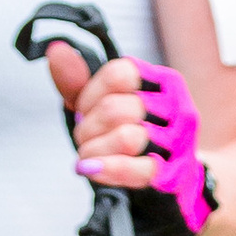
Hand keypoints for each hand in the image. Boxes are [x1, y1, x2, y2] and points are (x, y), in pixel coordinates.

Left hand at [46, 39, 212, 231]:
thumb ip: (79, 82)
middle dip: (87, 127)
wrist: (176, 184)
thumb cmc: (137, 141)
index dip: (90, 95)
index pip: (120, 74)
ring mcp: (178, 141)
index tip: (84, 111)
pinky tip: (91, 170)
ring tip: (88, 157)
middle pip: (118, 108)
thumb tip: (56, 51)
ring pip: (127, 137)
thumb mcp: (106, 107)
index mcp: (163, 82)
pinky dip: (106, 169)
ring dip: (94, 150)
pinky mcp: (173, 174)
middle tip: (84, 139)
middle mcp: (177, 107)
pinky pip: (135, 169)